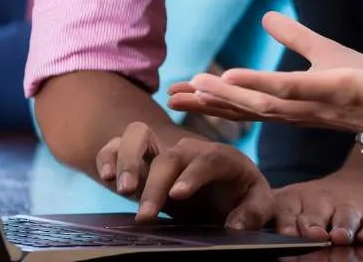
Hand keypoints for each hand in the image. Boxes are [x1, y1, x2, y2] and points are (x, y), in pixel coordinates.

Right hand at [95, 122, 272, 228]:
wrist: (225, 189)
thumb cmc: (243, 196)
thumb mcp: (259, 203)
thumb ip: (254, 213)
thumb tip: (235, 226)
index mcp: (222, 158)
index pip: (209, 159)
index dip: (194, 174)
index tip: (178, 195)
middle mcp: (189, 150)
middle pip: (171, 154)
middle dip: (156, 182)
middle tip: (146, 216)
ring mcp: (163, 152)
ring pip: (140, 136)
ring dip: (128, 158)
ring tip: (122, 189)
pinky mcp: (141, 161)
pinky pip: (118, 146)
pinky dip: (108, 154)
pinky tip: (104, 175)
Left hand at [180, 20, 362, 158]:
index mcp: (342, 92)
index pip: (293, 88)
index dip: (258, 82)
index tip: (225, 76)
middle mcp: (320, 109)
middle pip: (264, 104)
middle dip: (223, 97)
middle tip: (185, 87)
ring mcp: (312, 116)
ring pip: (258, 112)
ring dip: (219, 105)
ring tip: (181, 96)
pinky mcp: (308, 115)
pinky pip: (264, 112)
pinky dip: (233, 108)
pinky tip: (210, 102)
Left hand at [272, 166, 362, 245]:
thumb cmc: (325, 203)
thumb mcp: (298, 204)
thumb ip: (274, 215)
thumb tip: (241, 226)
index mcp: (299, 200)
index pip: (287, 210)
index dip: (286, 223)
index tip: (284, 235)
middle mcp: (324, 201)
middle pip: (316, 214)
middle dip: (312, 225)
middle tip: (312, 235)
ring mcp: (352, 207)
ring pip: (346, 217)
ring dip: (343, 227)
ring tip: (339, 236)